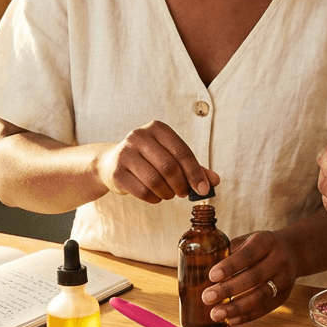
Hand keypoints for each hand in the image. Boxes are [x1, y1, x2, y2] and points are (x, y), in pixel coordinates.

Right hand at [96, 121, 219, 203]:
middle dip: (181, 184)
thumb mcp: (171, 157)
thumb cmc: (149, 160)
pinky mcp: (116, 172)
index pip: (182, 152)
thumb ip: (193, 168)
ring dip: (168, 193)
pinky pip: (142, 191)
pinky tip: (156, 196)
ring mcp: (125, 153)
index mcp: (157, 128)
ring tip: (170, 194)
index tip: (203, 189)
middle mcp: (139, 136)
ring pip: (155, 180)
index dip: (195, 173)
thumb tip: (215, 181)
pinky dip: (154, 198)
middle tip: (184, 194)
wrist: (111, 164)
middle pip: (169, 166)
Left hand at [200, 230, 295, 325]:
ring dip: (236, 307)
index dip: (230, 266)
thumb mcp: (247, 241)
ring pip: (261, 295)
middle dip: (229, 289)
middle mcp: (279, 259)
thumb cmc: (260, 248)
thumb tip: (200, 270)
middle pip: (254, 277)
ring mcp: (284, 279)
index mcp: (266, 241)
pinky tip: (231, 319)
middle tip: (207, 297)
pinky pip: (266, 308)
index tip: (211, 276)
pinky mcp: (285, 295)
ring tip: (215, 314)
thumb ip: (228, 253)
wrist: (292, 252)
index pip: (248, 254)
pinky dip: (247, 315)